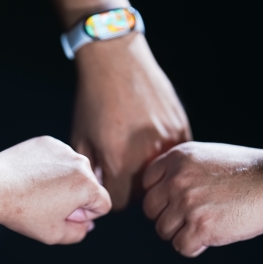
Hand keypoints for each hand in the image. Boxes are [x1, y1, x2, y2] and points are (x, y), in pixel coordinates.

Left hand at [0, 136, 111, 243]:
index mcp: (87, 186)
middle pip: (89, 186)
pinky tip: (32, 177)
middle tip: (49, 205)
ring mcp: (63, 149)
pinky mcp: (47, 142)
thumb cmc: (23, 212)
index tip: (64, 215)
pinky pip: (57, 158)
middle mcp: (80, 163)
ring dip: (63, 181)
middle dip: (75, 198)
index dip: (86, 215)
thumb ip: (79, 233)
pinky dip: (49, 167)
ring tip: (38, 191)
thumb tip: (86, 224)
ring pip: (73, 170)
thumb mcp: (54, 234)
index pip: (103, 204)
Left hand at [72, 33, 191, 209]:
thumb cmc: (93, 98)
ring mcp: (168, 142)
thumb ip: (91, 170)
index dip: (111, 198)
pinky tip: (151, 141)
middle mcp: (146, 156)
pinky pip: (176, 157)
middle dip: (131, 188)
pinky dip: (164, 155)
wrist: (116, 60)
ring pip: (163, 177)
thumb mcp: (81, 137)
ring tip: (137, 154)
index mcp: (118, 161)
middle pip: (144, 194)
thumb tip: (99, 190)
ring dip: (150, 172)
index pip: (119, 203)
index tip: (109, 186)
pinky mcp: (181, 128)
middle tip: (123, 170)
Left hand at [142, 142, 262, 256]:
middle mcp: (176, 180)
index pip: (147, 183)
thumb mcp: (207, 155)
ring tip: (202, 228)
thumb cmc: (246, 170)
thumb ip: (181, 169)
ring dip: (180, 234)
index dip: (160, 196)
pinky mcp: (201, 227)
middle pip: (150, 210)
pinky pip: (181, 247)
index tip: (175, 202)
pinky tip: (209, 239)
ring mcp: (187, 204)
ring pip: (163, 231)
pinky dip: (193, 247)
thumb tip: (161, 192)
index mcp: (177, 158)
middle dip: (167, 217)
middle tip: (188, 219)